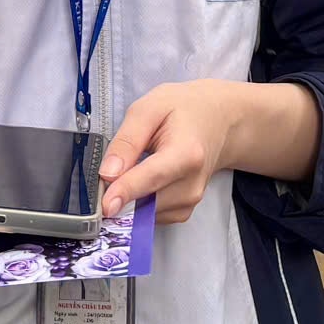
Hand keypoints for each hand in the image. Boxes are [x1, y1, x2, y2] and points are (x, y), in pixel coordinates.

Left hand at [97, 81, 242, 224]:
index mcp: (187, 153)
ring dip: (129, 198)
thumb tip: (107, 173)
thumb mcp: (150, 108)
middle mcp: (192, 184)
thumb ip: (127, 140)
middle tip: (106, 173)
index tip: (105, 205)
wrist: (217, 121)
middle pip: (146, 201)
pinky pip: (151, 215)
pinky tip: (143, 178)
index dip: (125, 192)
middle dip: (119, 193)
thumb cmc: (183, 109)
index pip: (151, 178)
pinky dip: (139, 201)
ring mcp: (191, 200)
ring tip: (132, 167)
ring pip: (145, 212)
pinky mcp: (184, 210)